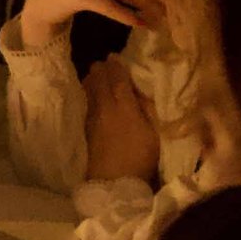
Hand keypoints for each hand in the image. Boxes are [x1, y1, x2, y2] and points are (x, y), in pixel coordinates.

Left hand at [80, 52, 159, 184]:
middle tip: (103, 62)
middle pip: (99, 83)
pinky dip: (89, 96)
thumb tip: (140, 91)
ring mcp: (93, 120)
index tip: (114, 56)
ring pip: (89, 93)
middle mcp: (105, 109)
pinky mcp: (87, 132)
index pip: (117, 80)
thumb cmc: (140, 158)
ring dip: (92, 81)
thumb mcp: (153, 132)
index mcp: (123, 106)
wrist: (115, 183)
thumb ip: (146, 109)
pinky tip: (91, 96)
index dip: (116, 66)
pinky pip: (87, 105)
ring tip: (94, 74)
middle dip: (101, 70)